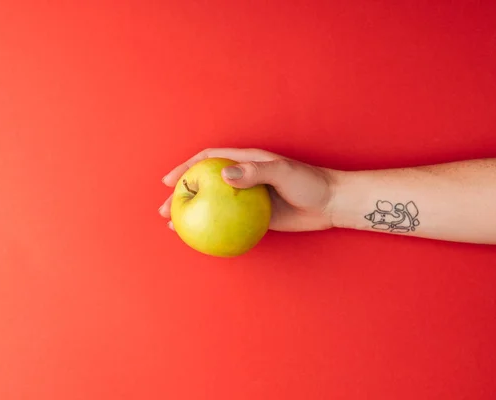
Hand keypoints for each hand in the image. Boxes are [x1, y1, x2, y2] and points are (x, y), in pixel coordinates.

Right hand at [159, 148, 335, 231]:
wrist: (330, 203)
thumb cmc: (310, 182)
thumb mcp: (283, 172)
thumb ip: (255, 172)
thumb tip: (223, 176)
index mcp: (246, 161)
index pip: (208, 160)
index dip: (186, 168)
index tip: (169, 181)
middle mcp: (244, 177)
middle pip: (205, 184)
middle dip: (182, 195)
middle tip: (165, 210)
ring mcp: (248, 198)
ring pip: (214, 205)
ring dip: (194, 213)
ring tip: (175, 227)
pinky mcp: (256, 216)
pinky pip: (230, 222)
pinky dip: (214, 229)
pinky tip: (203, 239)